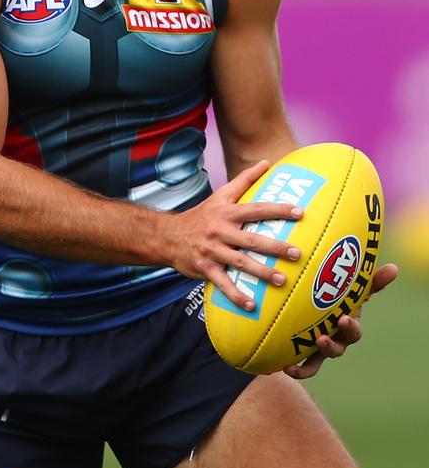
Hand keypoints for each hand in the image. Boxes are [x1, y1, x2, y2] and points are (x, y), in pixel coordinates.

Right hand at [167, 160, 303, 310]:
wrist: (168, 236)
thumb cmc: (201, 215)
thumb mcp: (220, 196)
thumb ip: (244, 180)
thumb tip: (267, 163)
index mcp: (226, 213)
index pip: (256, 209)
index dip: (277, 210)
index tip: (299, 213)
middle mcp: (220, 231)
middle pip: (251, 239)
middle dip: (275, 246)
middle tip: (297, 253)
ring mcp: (212, 251)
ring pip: (240, 263)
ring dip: (262, 272)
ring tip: (282, 280)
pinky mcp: (205, 269)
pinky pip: (223, 284)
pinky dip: (237, 295)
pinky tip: (252, 305)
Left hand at [283, 262, 398, 379]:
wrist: (319, 306)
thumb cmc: (341, 294)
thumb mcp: (353, 286)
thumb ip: (371, 280)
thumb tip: (394, 267)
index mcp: (348, 325)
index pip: (352, 330)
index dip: (350, 327)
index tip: (344, 319)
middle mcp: (337, 340)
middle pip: (337, 348)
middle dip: (330, 345)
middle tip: (321, 338)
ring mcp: (321, 348)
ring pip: (318, 359)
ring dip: (308, 364)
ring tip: (295, 363)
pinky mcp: (306, 353)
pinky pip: (303, 366)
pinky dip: (297, 370)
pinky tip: (285, 369)